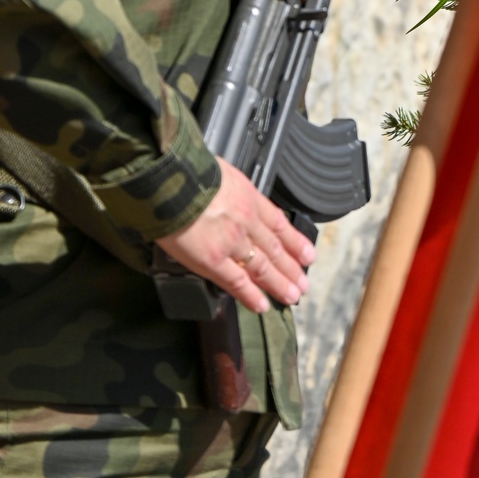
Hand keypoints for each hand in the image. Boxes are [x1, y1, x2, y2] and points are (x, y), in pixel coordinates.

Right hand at [155, 158, 316, 314]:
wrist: (170, 180)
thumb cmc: (188, 171)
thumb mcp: (222, 172)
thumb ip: (233, 191)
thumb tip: (233, 198)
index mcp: (249, 198)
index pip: (279, 224)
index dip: (295, 241)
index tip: (307, 254)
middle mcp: (246, 222)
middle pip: (275, 248)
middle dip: (291, 268)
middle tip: (304, 284)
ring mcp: (232, 242)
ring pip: (262, 267)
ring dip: (279, 284)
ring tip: (292, 296)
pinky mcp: (213, 261)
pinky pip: (237, 282)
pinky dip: (251, 296)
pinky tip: (262, 305)